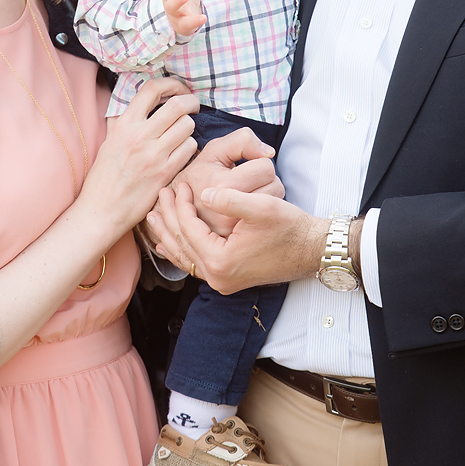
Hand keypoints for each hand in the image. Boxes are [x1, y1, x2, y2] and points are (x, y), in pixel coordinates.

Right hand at [78, 77, 198, 235]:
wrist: (102, 209)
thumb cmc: (104, 175)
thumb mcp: (109, 140)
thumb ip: (124, 119)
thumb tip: (139, 99)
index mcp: (124, 124)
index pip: (152, 89)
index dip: (171, 83)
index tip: (179, 89)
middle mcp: (139, 136)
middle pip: (178, 105)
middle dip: (190, 102)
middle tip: (192, 107)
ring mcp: (154, 155)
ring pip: (188, 126)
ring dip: (189, 127)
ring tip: (182, 133)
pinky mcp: (165, 172)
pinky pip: (190, 148)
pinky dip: (189, 147)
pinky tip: (181, 151)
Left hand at [147, 182, 328, 293]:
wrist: (310, 249)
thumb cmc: (290, 228)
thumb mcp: (262, 207)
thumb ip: (230, 199)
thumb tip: (204, 193)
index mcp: (221, 260)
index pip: (189, 229)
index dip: (181, 204)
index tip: (179, 184)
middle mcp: (218, 277)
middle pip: (182, 244)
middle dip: (168, 218)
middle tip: (160, 195)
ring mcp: (221, 281)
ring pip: (185, 256)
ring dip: (169, 234)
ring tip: (154, 217)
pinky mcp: (227, 279)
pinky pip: (195, 264)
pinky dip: (181, 251)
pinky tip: (168, 244)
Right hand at [154, 127, 283, 241]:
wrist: (178, 206)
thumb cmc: (200, 174)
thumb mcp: (215, 149)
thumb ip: (243, 140)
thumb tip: (268, 153)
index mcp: (223, 186)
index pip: (266, 168)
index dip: (258, 162)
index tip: (245, 167)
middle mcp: (228, 212)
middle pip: (275, 187)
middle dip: (265, 180)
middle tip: (247, 181)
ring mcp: (233, 231)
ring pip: (274, 205)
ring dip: (266, 196)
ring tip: (245, 193)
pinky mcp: (236, 242)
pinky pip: (267, 221)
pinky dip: (261, 212)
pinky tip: (246, 208)